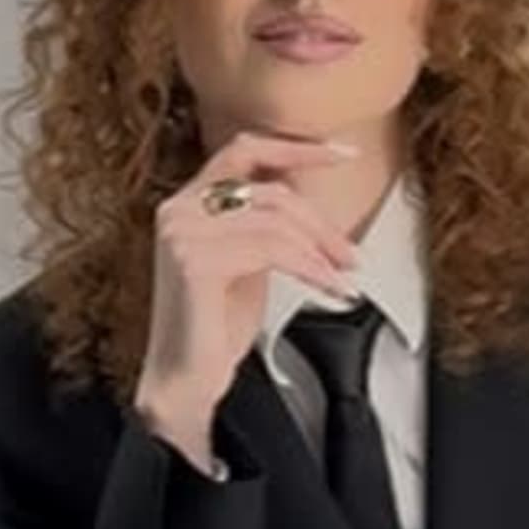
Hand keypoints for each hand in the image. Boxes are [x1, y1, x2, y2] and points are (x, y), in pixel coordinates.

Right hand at [138, 126, 362, 437]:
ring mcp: (182, 232)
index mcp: (188, 201)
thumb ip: (267, 224)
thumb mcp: (249, 261)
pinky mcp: (194, 261)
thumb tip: (313, 203)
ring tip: (340, 279)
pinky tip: (327, 287)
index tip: (344, 153)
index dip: (297, 147)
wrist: (186, 381)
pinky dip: (310, 268)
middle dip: (321, 224)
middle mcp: (178, 209)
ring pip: (276, 220)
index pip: (244, 150)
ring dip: (320, 251)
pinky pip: (272, 249)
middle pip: (271, 190)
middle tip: (350, 255)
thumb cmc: (215, 328)